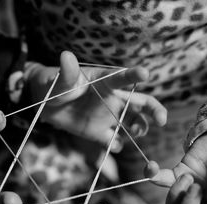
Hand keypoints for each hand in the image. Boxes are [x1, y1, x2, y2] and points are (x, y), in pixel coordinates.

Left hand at [26, 51, 166, 147]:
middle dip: (154, 110)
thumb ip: (66, 73)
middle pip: (140, 103)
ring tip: (135, 132)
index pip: (122, 78)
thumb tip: (66, 55)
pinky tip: (115, 144)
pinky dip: (118, 145)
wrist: (44, 105)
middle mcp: (112, 99)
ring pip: (133, 122)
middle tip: (161, 120)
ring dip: (140, 128)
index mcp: (104, 82)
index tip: (145, 74)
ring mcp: (107, 116)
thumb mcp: (60, 80)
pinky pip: (114, 141)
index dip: (133, 75)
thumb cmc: (54, 85)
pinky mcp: (99, 132)